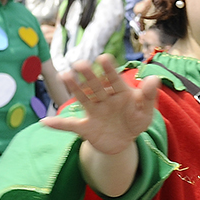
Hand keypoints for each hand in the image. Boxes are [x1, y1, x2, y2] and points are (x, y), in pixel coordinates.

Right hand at [41, 55, 159, 155]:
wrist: (123, 141)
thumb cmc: (135, 121)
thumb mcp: (145, 111)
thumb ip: (148, 96)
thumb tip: (154, 78)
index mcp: (120, 92)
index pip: (114, 79)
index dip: (108, 70)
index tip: (103, 58)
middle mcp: (104, 99)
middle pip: (95, 86)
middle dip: (88, 76)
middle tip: (80, 64)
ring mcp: (93, 112)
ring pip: (82, 99)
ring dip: (74, 88)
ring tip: (64, 76)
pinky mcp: (85, 127)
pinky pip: (70, 125)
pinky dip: (58, 125)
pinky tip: (45, 121)